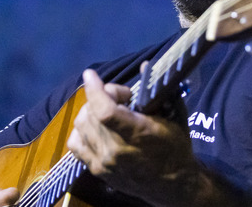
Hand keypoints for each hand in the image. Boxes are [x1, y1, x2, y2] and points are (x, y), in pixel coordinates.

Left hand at [66, 69, 197, 204]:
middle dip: (102, 96)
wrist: (172, 185)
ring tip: (109, 111)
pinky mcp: (95, 170)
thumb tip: (144, 65)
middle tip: (122, 98)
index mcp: (138, 135)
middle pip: (91, 113)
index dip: (94, 89)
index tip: (91, 74)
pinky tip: (95, 127)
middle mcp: (116, 150)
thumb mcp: (175, 115)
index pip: (105, 111)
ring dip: (91, 111)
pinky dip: (81, 130)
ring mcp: (103, 162)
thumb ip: (159, 91)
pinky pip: (75, 143)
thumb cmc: (176, 147)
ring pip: (80, 125)